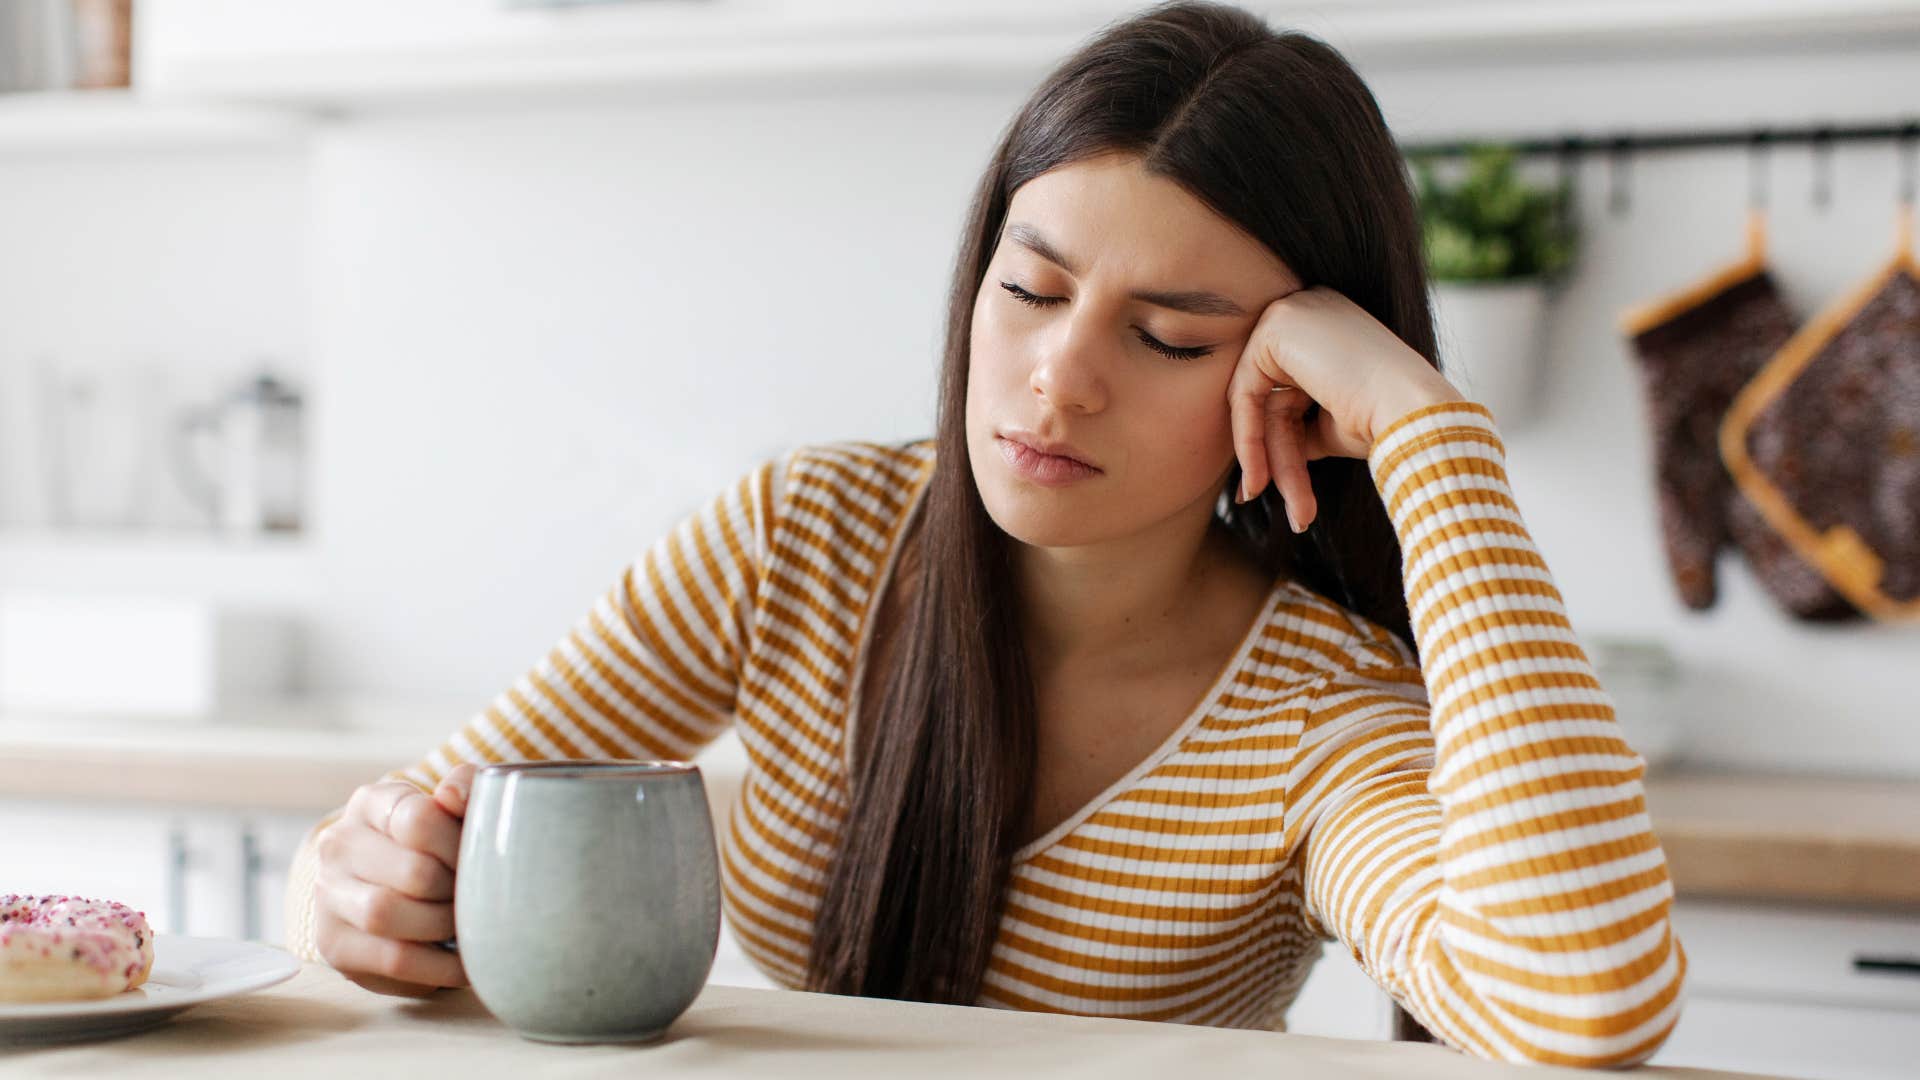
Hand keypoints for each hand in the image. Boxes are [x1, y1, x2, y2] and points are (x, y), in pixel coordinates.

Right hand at [314, 763, 477, 995]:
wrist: (400, 887)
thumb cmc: (439, 843)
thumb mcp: (456, 805)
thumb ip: (468, 786)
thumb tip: (452, 795)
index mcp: (370, 803)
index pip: (418, 819)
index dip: (460, 844)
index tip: (482, 857)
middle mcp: (337, 845)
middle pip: (412, 872)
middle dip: (459, 891)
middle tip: (483, 897)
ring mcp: (327, 896)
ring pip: (388, 915)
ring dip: (444, 926)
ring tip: (471, 926)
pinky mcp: (334, 945)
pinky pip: (390, 959)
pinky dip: (438, 966)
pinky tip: (464, 964)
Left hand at [1226, 286, 1463, 531]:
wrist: (1414, 413)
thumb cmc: (1385, 422)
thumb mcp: (1330, 424)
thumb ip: (1294, 425)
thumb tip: (1258, 455)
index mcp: (1329, 327)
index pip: (1286, 389)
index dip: (1275, 440)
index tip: (1266, 486)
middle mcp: (1310, 310)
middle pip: (1270, 395)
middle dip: (1272, 456)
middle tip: (1269, 501)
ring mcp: (1294, 312)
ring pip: (1256, 399)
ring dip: (1267, 459)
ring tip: (1291, 508)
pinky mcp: (1278, 325)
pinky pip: (1246, 391)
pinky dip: (1248, 438)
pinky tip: (1259, 477)